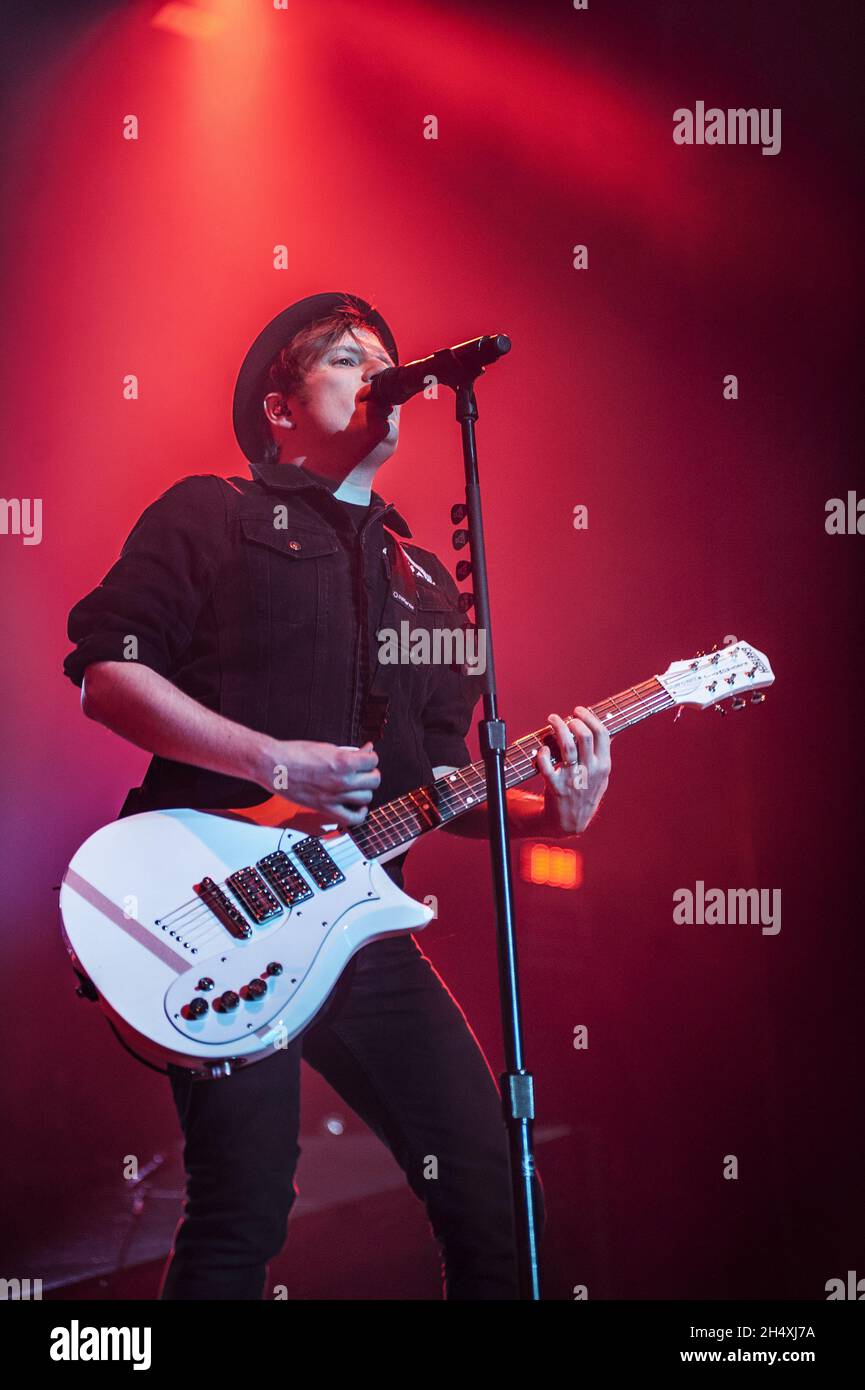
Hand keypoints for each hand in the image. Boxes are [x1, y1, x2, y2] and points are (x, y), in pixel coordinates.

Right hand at [259, 738, 380, 827]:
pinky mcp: (325, 809)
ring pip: (366, 798)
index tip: (366, 758)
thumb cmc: (294, 754)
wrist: (273, 765)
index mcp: (343, 762)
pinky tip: (357, 805)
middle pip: (374, 780)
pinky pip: (352, 818)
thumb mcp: (327, 747)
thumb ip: (349, 752)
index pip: (373, 760)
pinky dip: (360, 814)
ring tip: (357, 785)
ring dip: (364, 791)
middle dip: (370, 773)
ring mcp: (334, 797)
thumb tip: (365, 750)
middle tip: (362, 771)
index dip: (370, 757)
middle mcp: (341, 781)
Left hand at [536, 706, 611, 835]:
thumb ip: (603, 755)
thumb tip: (608, 732)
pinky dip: (543, 753)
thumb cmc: (585, 794)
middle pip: (584, 735)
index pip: (602, 733)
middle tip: (563, 718)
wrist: (571, 822)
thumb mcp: (602, 777)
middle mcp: (590, 770)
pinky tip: (543, 749)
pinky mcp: (556, 786)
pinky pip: (547, 765)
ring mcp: (573, 778)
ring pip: (567, 746)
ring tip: (552, 720)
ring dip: (558, 728)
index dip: (589, 717)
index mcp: (603, 765)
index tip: (578, 710)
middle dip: (572, 721)